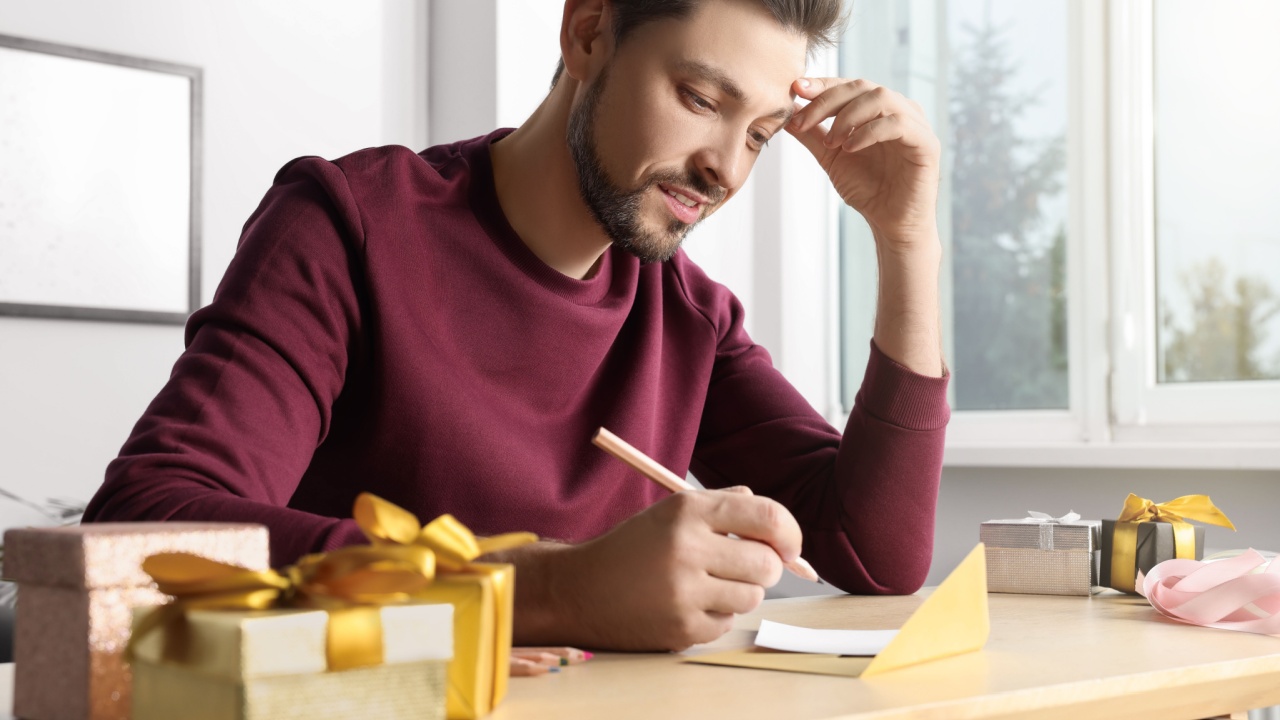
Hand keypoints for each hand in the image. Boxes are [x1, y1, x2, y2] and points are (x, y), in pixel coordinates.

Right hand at [552, 487, 800, 650]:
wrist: (580, 588)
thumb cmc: (633, 547)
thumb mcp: (672, 512)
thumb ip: (725, 507)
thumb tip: (777, 526)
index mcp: (687, 511)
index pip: (767, 517)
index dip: (789, 534)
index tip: (789, 545)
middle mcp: (686, 549)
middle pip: (767, 564)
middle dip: (764, 566)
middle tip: (743, 566)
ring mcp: (683, 593)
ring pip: (752, 596)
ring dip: (740, 591)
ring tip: (708, 584)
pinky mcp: (680, 627)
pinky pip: (727, 623)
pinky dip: (716, 614)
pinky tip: (687, 603)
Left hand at [786, 78, 940, 247]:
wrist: (891, 223)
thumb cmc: (867, 190)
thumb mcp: (831, 158)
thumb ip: (812, 135)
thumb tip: (787, 114)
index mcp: (878, 110)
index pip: (848, 86)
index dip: (823, 84)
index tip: (795, 89)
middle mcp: (899, 110)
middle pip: (862, 87)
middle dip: (828, 101)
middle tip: (804, 122)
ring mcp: (915, 124)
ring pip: (881, 98)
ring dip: (849, 117)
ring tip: (831, 143)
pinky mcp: (926, 142)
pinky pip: (898, 124)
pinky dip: (869, 132)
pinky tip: (850, 148)